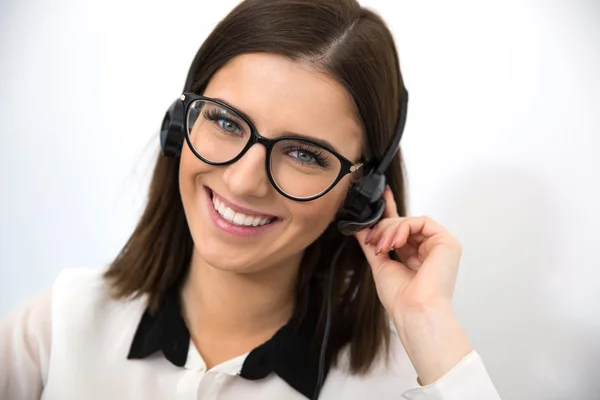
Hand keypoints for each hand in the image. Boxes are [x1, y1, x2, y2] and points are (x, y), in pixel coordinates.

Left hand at [354, 185, 461, 324]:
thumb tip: (359, 227)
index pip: (402, 229)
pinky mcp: (447, 242)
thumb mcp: (380, 265)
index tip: (380, 197)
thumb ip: (371, 243)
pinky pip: (421, 222)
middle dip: (383, 228)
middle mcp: (429, 249)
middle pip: (403, 224)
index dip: (390, 211)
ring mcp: (440, 245)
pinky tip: (395, 242)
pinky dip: (403, 228)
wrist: (415, 312)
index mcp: (415, 257)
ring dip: (390, 230)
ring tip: (382, 246)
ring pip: (410, 222)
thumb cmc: (401, 299)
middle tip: (373, 241)